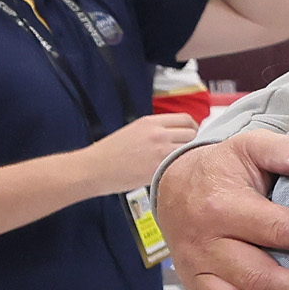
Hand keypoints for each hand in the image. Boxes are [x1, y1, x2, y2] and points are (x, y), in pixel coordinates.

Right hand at [78, 108, 198, 202]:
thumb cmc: (110, 152)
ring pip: (191, 149)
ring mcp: (161, 151)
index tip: (192, 135)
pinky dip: (183, 166)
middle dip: (194, 141)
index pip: (186, 119)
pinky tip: (177, 170)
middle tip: (188, 150)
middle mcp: (159, 134)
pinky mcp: (160, 168)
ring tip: (182, 161)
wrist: (94, 169)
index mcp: (150, 122)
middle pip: (192, 133)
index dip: (192, 127)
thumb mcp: (134, 131)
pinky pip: (182, 164)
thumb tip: (175, 136)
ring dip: (191, 154)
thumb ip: (156, 130)